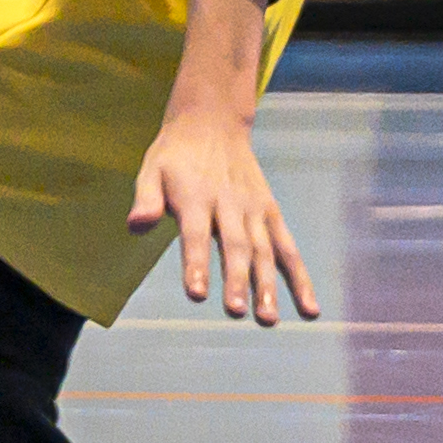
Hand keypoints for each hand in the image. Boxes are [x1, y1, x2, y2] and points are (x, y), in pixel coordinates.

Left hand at [126, 110, 319, 325]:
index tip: (196, 293)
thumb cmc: (175, 155)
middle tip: (235, 311)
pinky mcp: (271, 213)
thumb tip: (135, 226)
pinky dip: (300, 277)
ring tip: (268, 318)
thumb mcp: (151, 169)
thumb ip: (146, 199)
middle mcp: (229, 204)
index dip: (196, 263)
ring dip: (268, 285)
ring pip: (264, 251)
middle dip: (236, 280)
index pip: (195, 234)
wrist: (212, 123)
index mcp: (196, 196)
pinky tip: (308, 307)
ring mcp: (254, 209)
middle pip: (235, 246)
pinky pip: (288, 247)